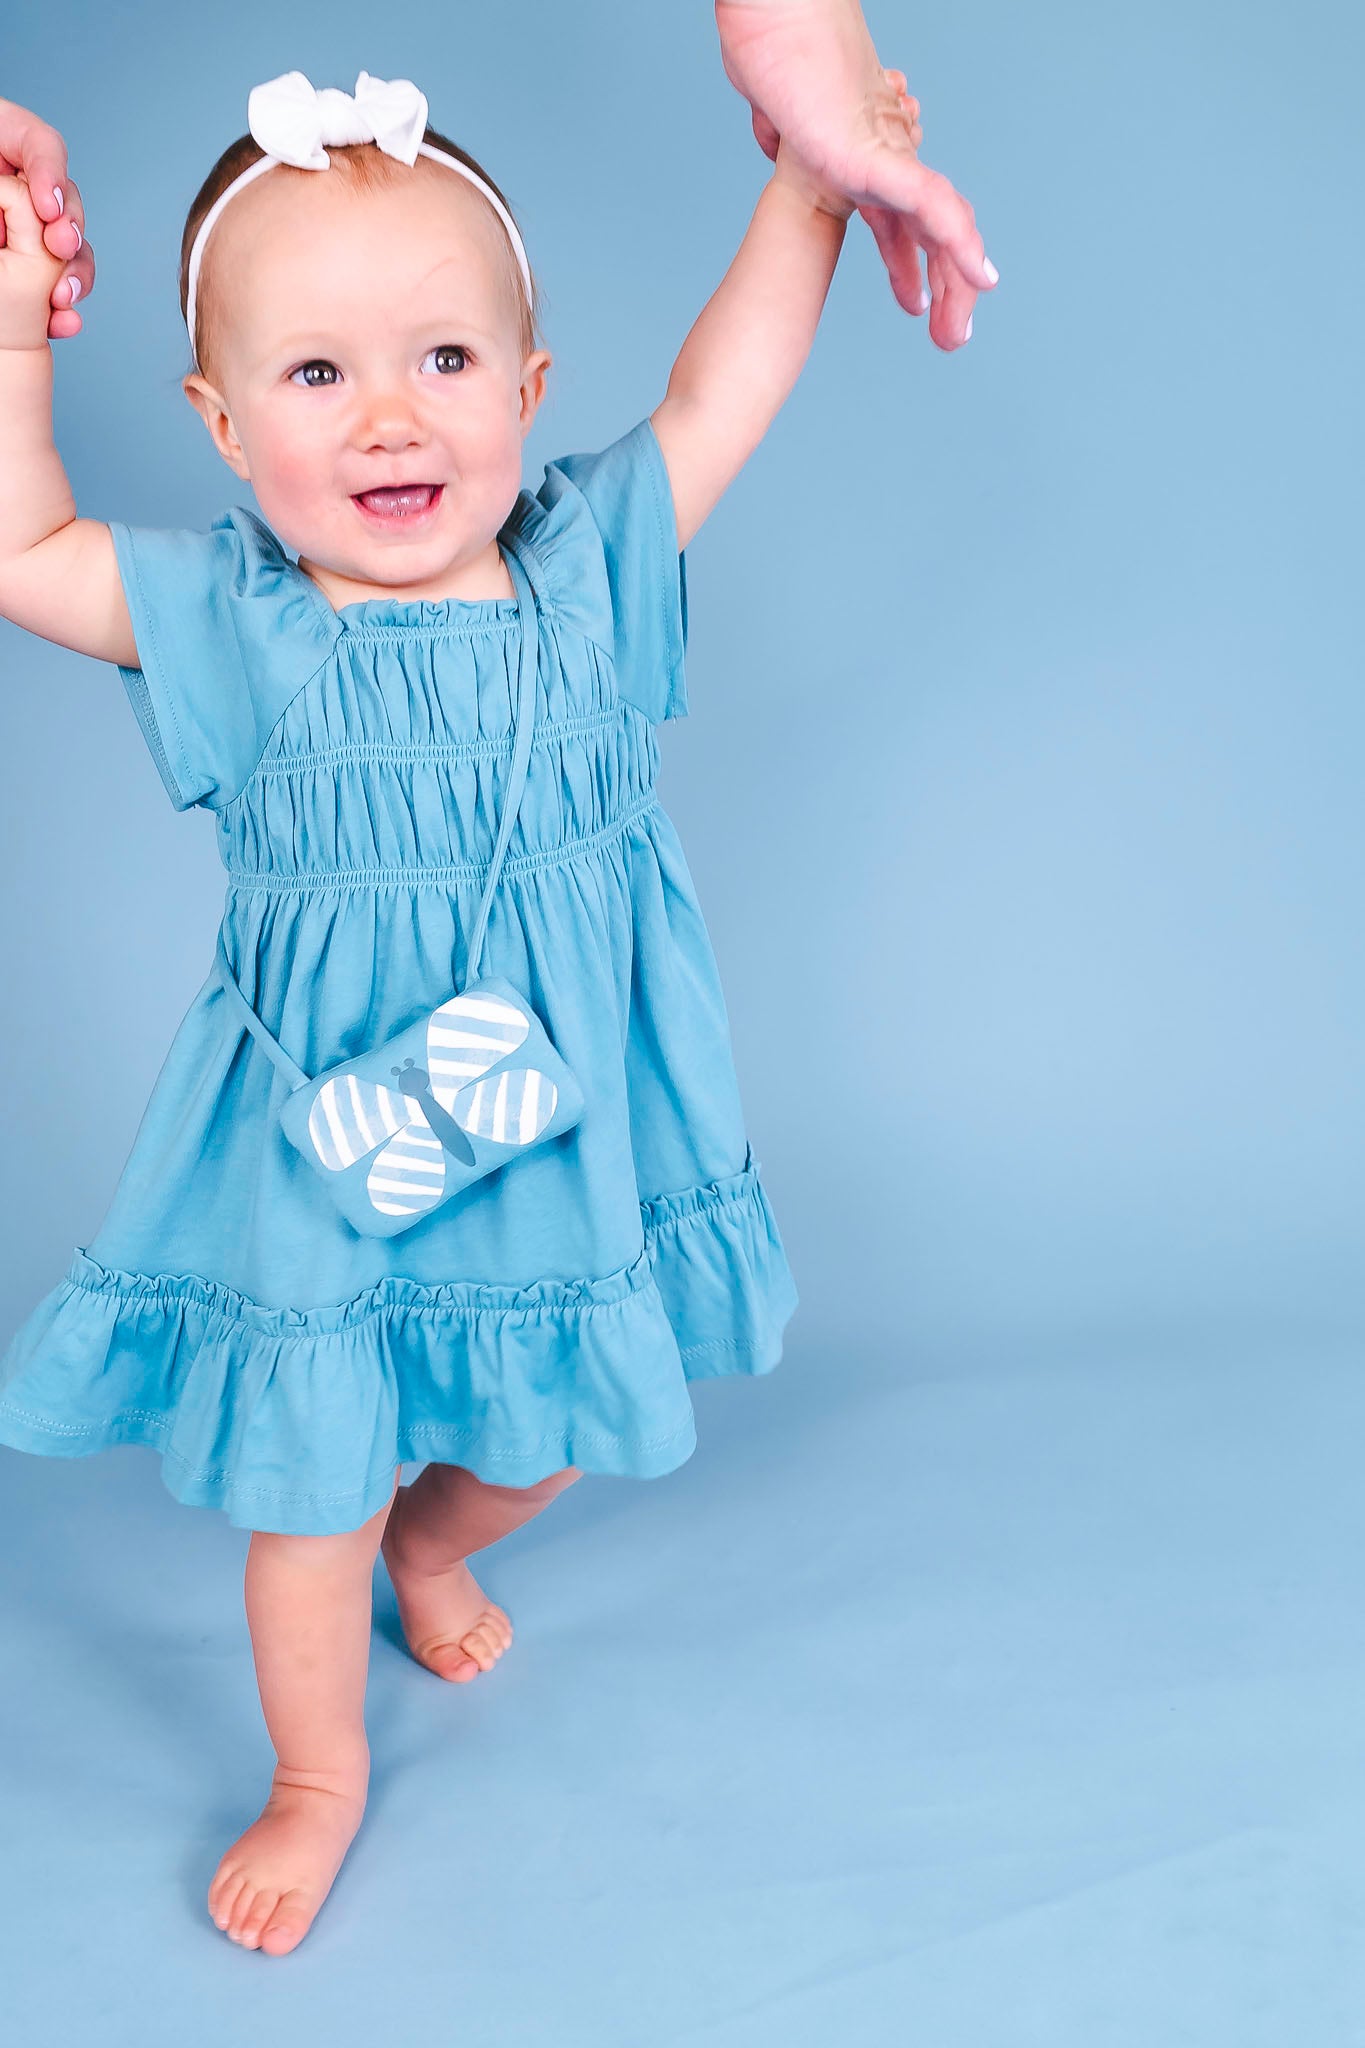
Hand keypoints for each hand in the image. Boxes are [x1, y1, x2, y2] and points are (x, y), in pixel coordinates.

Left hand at [0, 98, 92, 337]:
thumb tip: (14, 189)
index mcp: (4, 139)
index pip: (40, 145)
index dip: (50, 172)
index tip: (44, 205)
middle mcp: (22, 180)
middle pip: (65, 197)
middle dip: (69, 226)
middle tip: (58, 246)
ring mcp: (30, 221)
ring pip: (71, 242)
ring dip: (76, 272)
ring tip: (64, 297)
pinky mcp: (32, 257)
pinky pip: (59, 278)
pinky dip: (63, 301)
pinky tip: (61, 322)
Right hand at [715, 0, 995, 349]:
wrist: (769, 20)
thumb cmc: (770, 47)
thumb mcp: (779, 113)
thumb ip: (787, 136)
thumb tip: (778, 137)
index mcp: (863, 156)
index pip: (896, 223)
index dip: (907, 266)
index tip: (918, 305)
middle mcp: (888, 154)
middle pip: (927, 232)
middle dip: (943, 288)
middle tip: (951, 338)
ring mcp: (888, 153)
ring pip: (939, 226)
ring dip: (956, 281)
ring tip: (959, 331)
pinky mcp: (878, 154)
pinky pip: (929, 205)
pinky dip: (956, 241)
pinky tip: (980, 277)